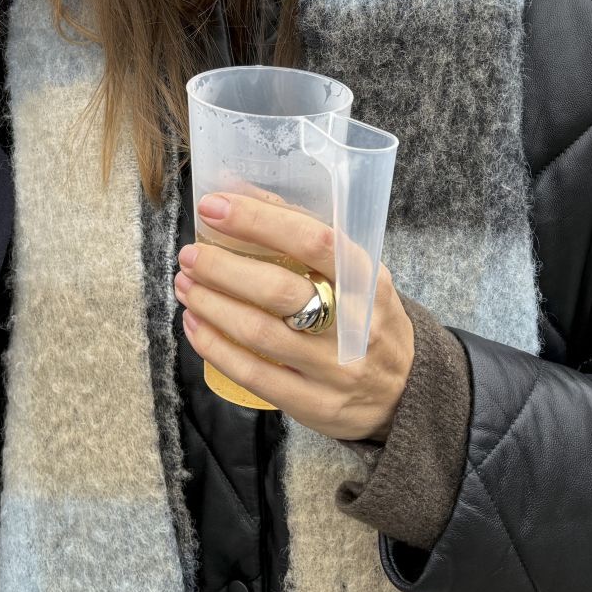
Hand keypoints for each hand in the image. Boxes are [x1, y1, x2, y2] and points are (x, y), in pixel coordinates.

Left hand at [175, 191, 413, 442]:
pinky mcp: (315, 403)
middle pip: (278, 290)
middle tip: (190, 254)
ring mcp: (336, 368)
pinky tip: (195, 324)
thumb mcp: (355, 272)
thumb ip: (302, 231)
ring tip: (185, 285)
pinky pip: (254, 375)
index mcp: (368, 279)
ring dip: (211, 305)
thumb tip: (236, 188)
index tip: (213, 206)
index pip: (312, 240)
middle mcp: (355, 324)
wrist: (406, 391)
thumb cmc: (365, 317)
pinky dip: (215, 347)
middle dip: (222, 268)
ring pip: (259, 333)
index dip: (258, 221)